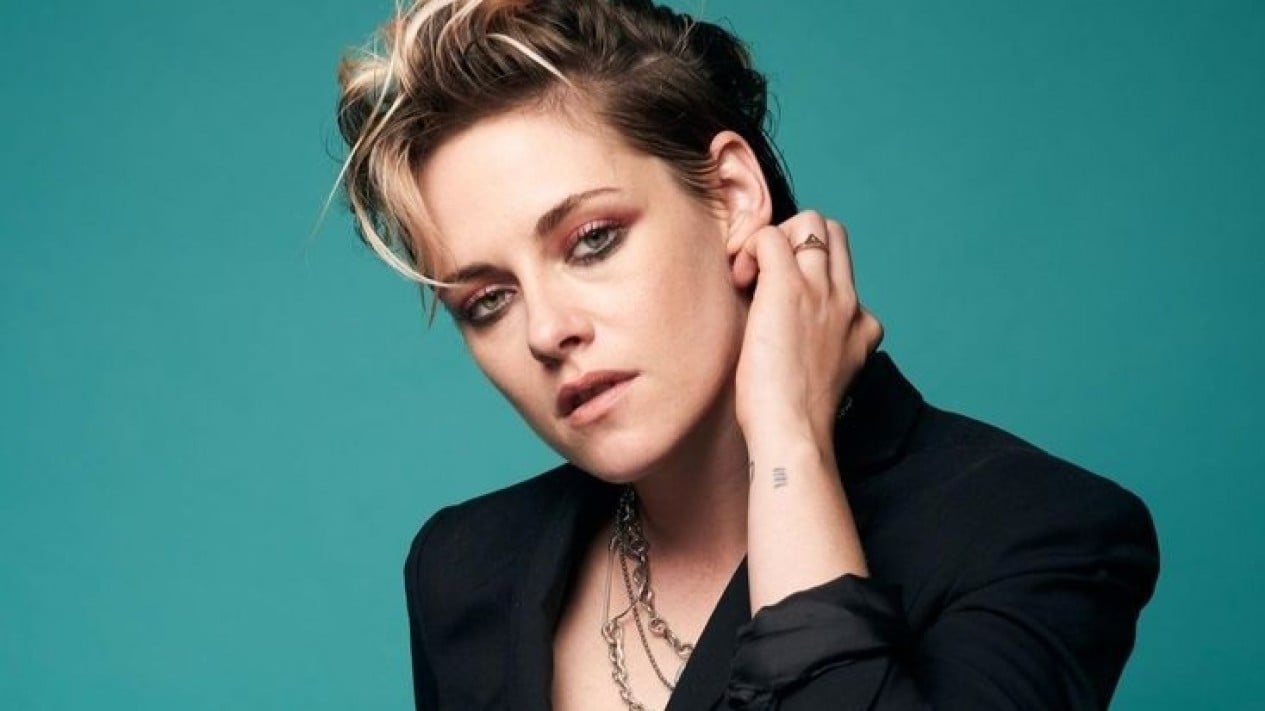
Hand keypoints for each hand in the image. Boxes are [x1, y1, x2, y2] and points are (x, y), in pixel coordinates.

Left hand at [729, 210, 883, 449]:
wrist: (793, 434)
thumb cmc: (792, 418)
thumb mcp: (820, 375)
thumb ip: (817, 346)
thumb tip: (785, 332)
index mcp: (861, 324)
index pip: (842, 271)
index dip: (808, 273)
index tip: (781, 305)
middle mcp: (848, 301)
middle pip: (834, 232)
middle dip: (797, 240)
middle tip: (766, 275)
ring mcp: (822, 291)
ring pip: (810, 222)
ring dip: (776, 239)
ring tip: (752, 275)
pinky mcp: (789, 288)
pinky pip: (771, 236)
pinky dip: (750, 248)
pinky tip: (740, 280)